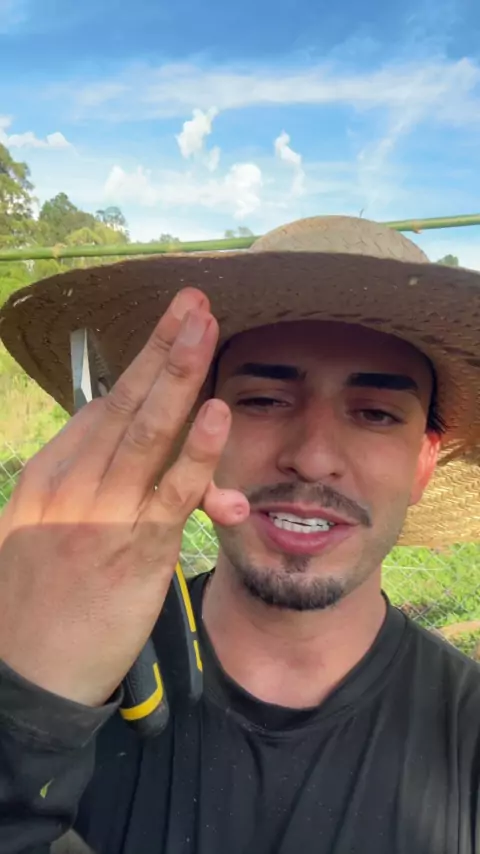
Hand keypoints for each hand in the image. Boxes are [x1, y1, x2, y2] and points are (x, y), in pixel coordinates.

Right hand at [0, 288, 248, 706]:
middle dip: (163, 348)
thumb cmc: (36, 600)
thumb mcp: (44, 527)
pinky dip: (195, 454)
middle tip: (194, 301)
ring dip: (178, 376)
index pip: (106, 404)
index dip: (144, 360)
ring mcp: (100, 514)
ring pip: (146, 432)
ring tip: (204, 328)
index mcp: (51, 472)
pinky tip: (215, 415)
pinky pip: (168, 494)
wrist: (22, 674)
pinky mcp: (130, 551)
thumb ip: (85, 483)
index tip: (173, 322)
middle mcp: (71, 483)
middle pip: (125, 402)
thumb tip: (120, 444)